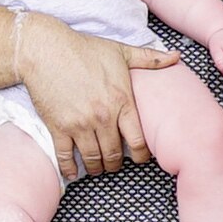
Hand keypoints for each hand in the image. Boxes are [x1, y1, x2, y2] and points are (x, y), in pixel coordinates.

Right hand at [13, 12, 183, 181]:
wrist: (46, 49)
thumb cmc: (84, 49)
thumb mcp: (120, 51)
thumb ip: (149, 59)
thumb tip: (176, 57)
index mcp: (121, 101)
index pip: (138, 141)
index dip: (141, 156)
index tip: (140, 159)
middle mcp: (103, 117)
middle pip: (115, 155)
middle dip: (116, 164)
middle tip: (115, 165)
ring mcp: (80, 124)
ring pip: (92, 159)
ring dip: (95, 167)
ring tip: (96, 167)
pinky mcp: (58, 127)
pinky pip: (65, 156)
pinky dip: (69, 168)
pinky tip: (71, 172)